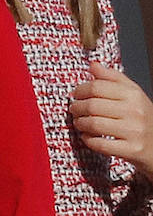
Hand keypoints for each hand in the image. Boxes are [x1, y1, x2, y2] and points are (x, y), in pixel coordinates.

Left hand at [70, 62, 152, 176]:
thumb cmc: (141, 117)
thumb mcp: (132, 93)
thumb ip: (112, 77)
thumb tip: (93, 65)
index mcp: (133, 94)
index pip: (97, 87)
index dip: (80, 90)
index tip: (76, 94)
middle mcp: (135, 111)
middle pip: (92, 105)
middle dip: (77, 108)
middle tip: (74, 109)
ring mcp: (134, 131)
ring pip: (94, 125)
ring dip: (80, 123)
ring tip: (79, 122)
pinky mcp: (131, 150)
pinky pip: (101, 144)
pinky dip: (88, 140)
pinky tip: (87, 136)